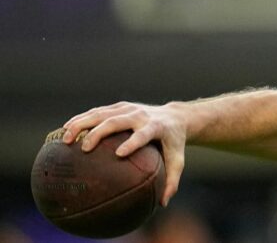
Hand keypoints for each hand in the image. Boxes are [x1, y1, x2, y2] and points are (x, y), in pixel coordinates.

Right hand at [62, 101, 186, 206]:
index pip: (143, 134)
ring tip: (65, 139)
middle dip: (99, 133)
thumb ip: (172, 181)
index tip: (119, 154)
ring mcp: (129, 108)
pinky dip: (81, 119)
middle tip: (83, 149)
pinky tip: (65, 130)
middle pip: (117, 120)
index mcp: (156, 127)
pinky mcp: (120, 106)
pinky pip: (97, 111)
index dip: (132, 143)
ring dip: (82, 124)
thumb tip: (162, 203)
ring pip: (102, 113)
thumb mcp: (178, 160)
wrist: (175, 116)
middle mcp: (141, 115)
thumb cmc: (174, 143)